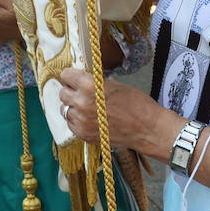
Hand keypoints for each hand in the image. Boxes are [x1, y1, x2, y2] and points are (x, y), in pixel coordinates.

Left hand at [58, 68, 172, 157]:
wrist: (146, 128)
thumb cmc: (135, 103)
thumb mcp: (113, 84)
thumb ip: (93, 82)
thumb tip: (79, 81)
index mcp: (89, 86)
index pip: (65, 76)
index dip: (71, 76)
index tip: (75, 78)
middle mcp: (81, 103)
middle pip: (63, 93)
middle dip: (72, 92)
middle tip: (84, 93)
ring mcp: (81, 121)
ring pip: (65, 110)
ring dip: (74, 107)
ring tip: (89, 108)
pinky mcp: (83, 135)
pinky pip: (72, 124)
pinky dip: (78, 121)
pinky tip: (92, 119)